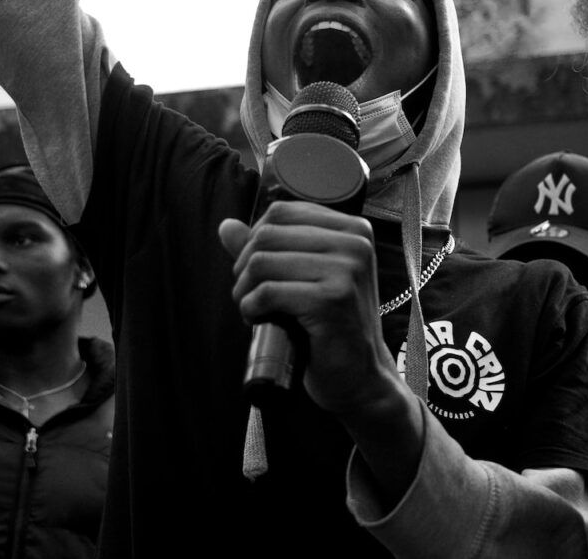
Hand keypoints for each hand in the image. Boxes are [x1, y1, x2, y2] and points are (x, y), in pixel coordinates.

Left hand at [219, 200, 400, 418]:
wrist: (360, 376)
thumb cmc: (330, 326)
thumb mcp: (303, 278)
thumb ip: (266, 249)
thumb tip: (226, 226)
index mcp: (352, 229)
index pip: (282, 212)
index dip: (254, 240)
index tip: (256, 271)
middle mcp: (354, 243)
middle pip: (267, 235)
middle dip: (244, 267)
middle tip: (249, 295)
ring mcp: (346, 270)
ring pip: (262, 262)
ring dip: (244, 290)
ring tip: (254, 310)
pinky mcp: (332, 299)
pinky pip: (268, 292)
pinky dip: (251, 308)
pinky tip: (259, 321)